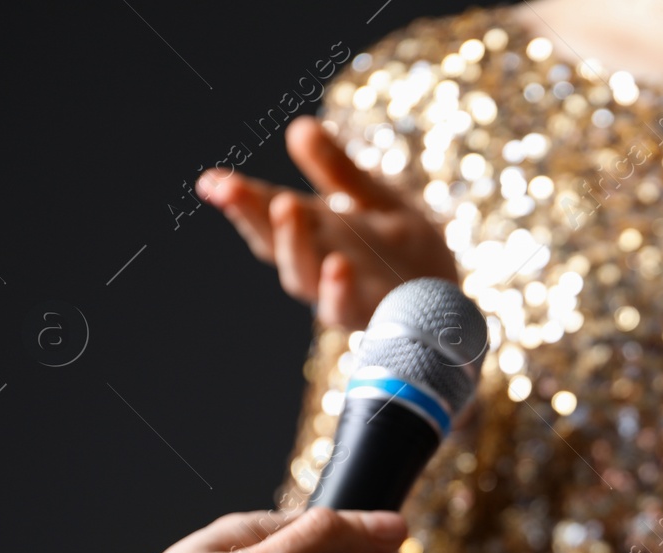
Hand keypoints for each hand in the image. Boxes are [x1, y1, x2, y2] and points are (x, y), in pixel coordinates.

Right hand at [197, 116, 457, 329]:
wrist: (451, 303)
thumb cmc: (408, 252)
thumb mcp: (376, 198)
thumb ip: (338, 170)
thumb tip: (300, 125)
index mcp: (316, 233)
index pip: (268, 214)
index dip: (239, 199)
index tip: (210, 180)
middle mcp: (319, 265)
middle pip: (274, 244)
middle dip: (250, 215)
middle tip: (229, 186)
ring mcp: (341, 294)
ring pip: (303, 277)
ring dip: (292, 243)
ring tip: (285, 204)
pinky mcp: (372, 316)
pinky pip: (348, 309)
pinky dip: (338, 290)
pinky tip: (338, 265)